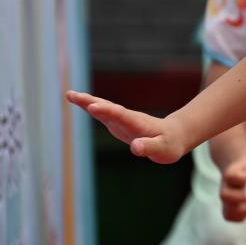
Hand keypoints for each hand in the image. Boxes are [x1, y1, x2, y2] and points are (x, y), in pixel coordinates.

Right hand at [66, 90, 186, 163]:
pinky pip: (103, 114)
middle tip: (72, 95)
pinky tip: (81, 103)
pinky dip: (91, 107)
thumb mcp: (163, 150)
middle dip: (90, 102)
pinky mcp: (119, 124)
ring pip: (104, 108)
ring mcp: (123, 120)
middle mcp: (128, 118)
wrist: (175, 135)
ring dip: (87, 102)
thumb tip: (135, 147)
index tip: (93, 107)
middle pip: (108, 108)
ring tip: (70, 94)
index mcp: (138, 124)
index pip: (120, 115)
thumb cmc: (169, 144)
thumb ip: (149, 148)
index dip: (107, 111)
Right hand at [213, 140, 245, 221]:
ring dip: (240, 213)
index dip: (241, 178)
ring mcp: (226, 193)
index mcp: (234, 170)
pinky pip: (228, 214)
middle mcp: (227, 183)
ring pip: (225, 209)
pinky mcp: (227, 200)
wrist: (230, 154)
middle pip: (225, 196)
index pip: (232, 176)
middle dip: (240, 201)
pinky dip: (238, 218)